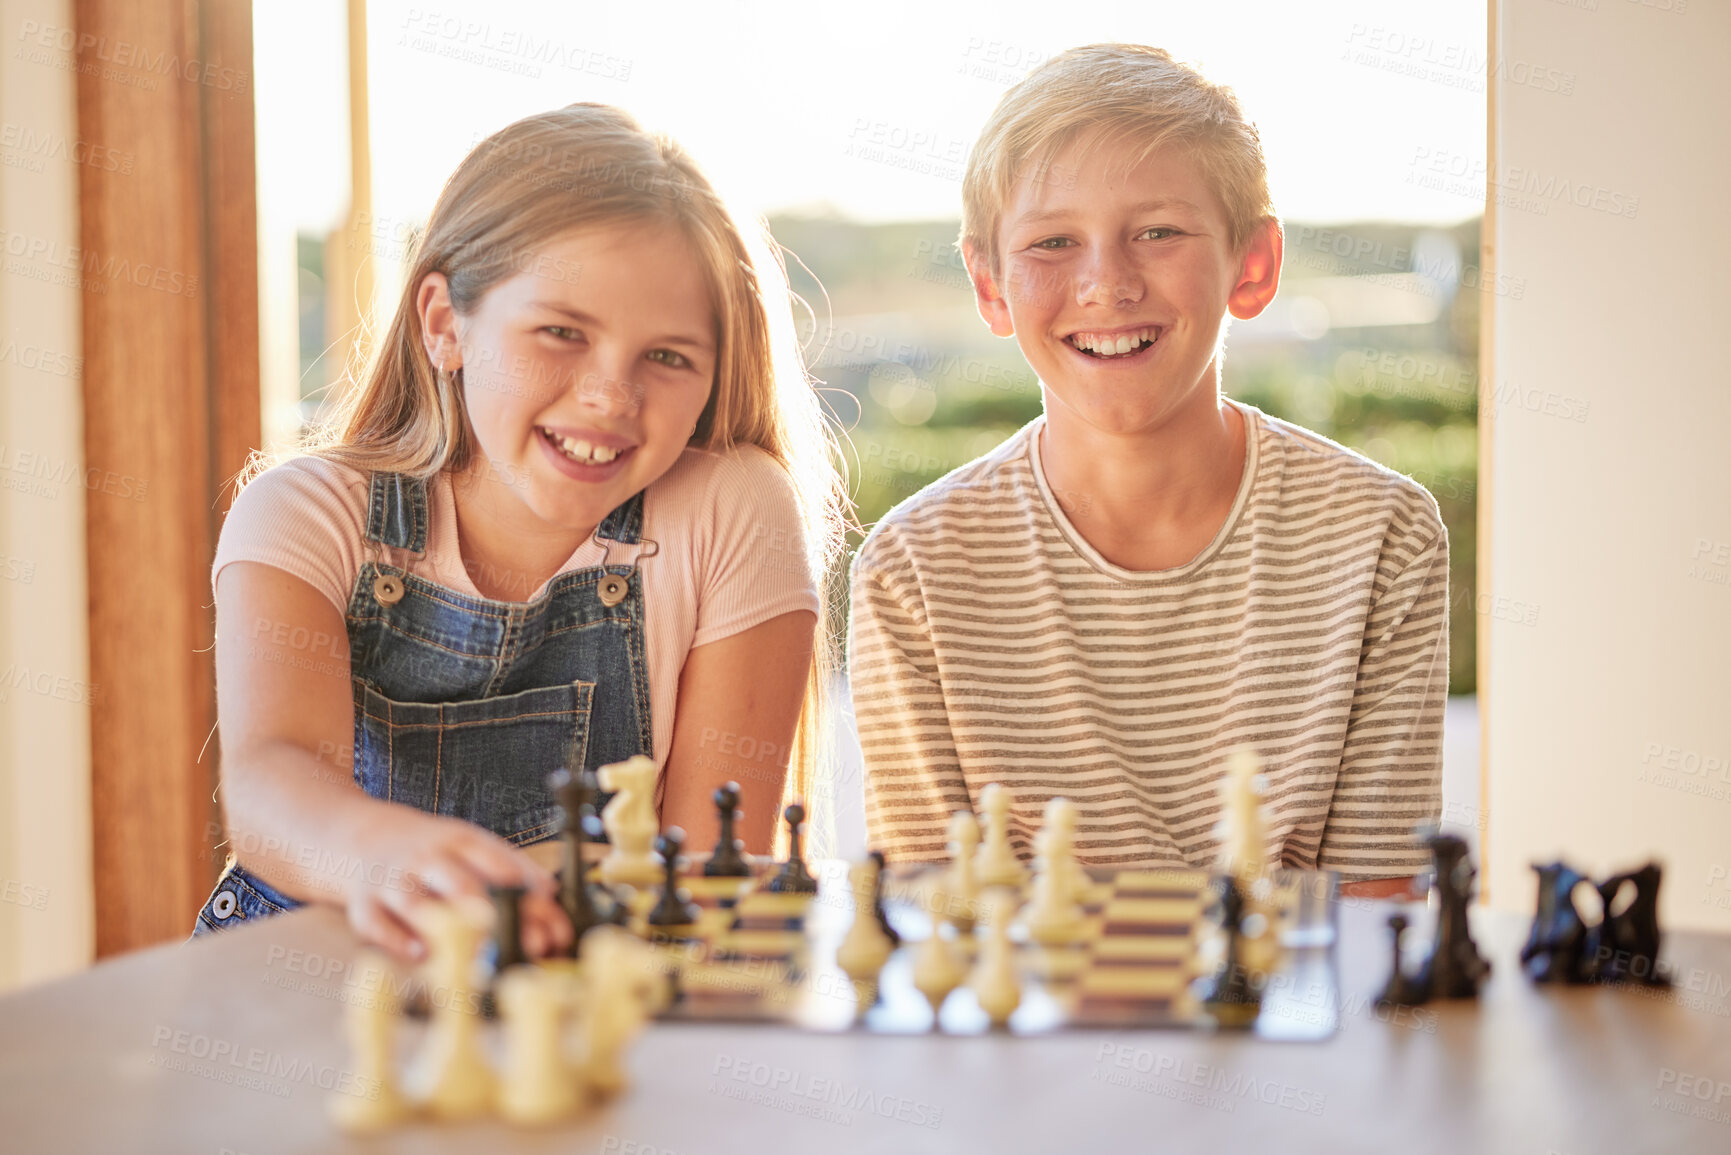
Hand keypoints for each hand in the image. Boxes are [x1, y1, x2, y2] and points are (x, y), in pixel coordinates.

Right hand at [333, 801, 573, 964]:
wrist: (361, 836)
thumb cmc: (430, 852)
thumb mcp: (472, 848)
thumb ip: (512, 874)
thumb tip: (554, 903)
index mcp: (463, 842)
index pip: (502, 868)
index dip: (531, 902)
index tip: (554, 932)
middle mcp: (429, 859)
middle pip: (462, 884)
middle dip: (494, 917)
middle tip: (520, 948)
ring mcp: (393, 880)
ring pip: (417, 903)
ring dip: (446, 928)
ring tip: (476, 954)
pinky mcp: (364, 904)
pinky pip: (378, 924)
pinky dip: (398, 940)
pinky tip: (423, 954)